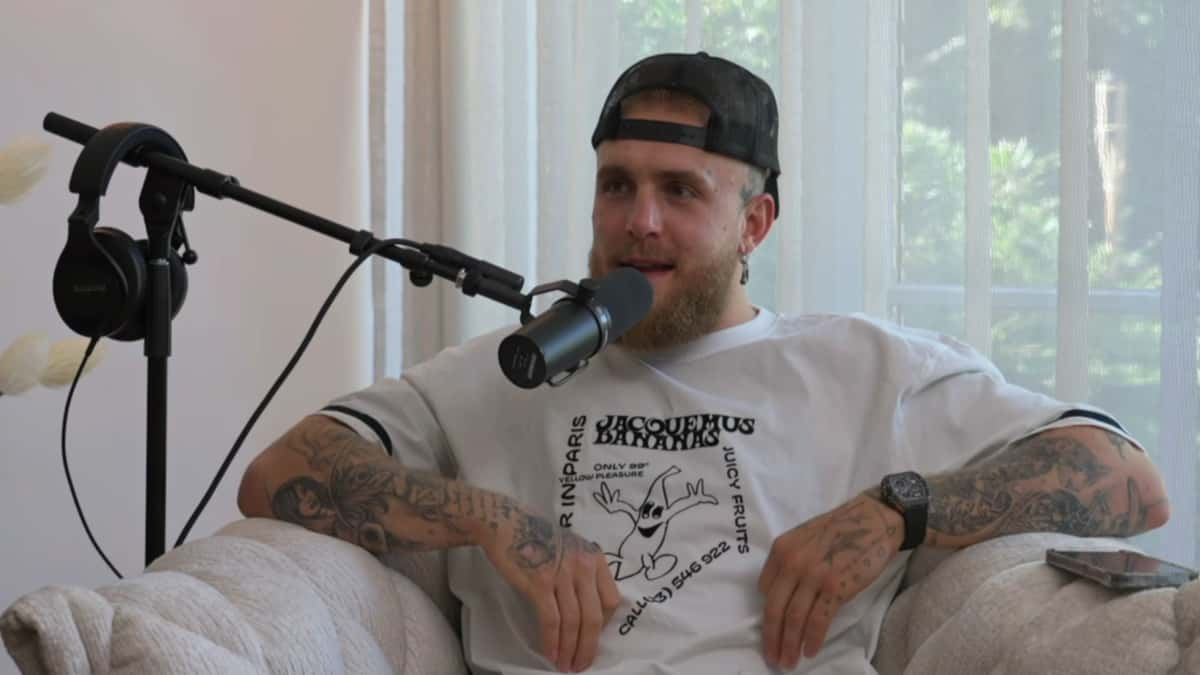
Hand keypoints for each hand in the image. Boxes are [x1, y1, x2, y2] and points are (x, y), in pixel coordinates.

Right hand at [480, 510, 620, 671]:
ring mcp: (562, 574)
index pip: (611, 600)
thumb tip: (585, 607)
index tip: (592, 638)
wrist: (505, 522)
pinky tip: (550, 653)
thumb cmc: (536, 536)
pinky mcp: (540, 583)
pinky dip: (552, 641)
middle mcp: (583, 566)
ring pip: (573, 622)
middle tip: (581, 665)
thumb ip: (583, 570)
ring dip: (570, 649)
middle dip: (589, 647)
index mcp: (594, 558)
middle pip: (594, 617)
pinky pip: (551, 620)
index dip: (604, 625)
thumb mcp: (571, 547)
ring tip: (565, 665)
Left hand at [756, 494, 903, 668]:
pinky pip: (818, 620)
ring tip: (788, 661)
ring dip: (789, 644)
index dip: (767, 612)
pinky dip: (812, 639)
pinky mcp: (836, 588)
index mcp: (781, 549)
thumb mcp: (803, 538)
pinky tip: (809, 651)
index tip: (771, 629)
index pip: (764, 589)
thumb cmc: (840, 529)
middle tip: (772, 657)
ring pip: (794, 618)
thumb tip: (782, 593)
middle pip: (775, 608)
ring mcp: (814, 576)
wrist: (873, 520)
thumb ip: (790, 561)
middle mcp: (792, 562)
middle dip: (771, 637)